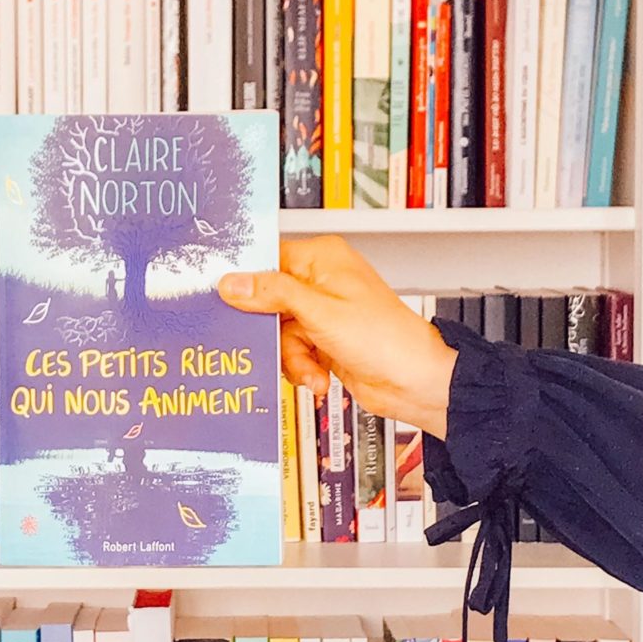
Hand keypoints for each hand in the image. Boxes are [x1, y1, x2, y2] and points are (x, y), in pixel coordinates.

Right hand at [218, 235, 457, 438]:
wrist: (414, 383)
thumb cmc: (385, 339)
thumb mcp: (319, 312)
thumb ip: (272, 294)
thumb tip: (233, 282)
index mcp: (322, 258)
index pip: (268, 260)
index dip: (247, 283)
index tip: (229, 303)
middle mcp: (320, 282)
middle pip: (267, 302)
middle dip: (273, 333)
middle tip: (279, 343)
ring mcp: (321, 313)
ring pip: (277, 333)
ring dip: (291, 357)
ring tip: (311, 367)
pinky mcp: (322, 341)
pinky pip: (291, 352)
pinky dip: (301, 367)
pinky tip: (317, 375)